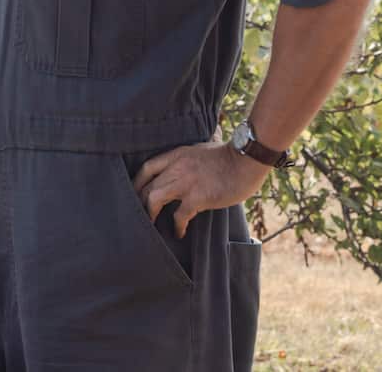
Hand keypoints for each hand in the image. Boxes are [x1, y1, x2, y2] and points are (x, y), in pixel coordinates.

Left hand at [133, 141, 271, 237]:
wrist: (247, 159)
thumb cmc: (229, 155)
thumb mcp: (200, 149)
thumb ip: (188, 158)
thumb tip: (185, 164)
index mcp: (176, 155)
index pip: (146, 167)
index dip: (137, 182)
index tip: (134, 192)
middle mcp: (175, 167)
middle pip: (146, 186)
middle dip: (140, 201)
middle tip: (141, 213)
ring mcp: (185, 182)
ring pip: (153, 198)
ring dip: (150, 213)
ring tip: (153, 224)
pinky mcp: (197, 197)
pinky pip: (179, 215)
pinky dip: (177, 226)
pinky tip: (179, 232)